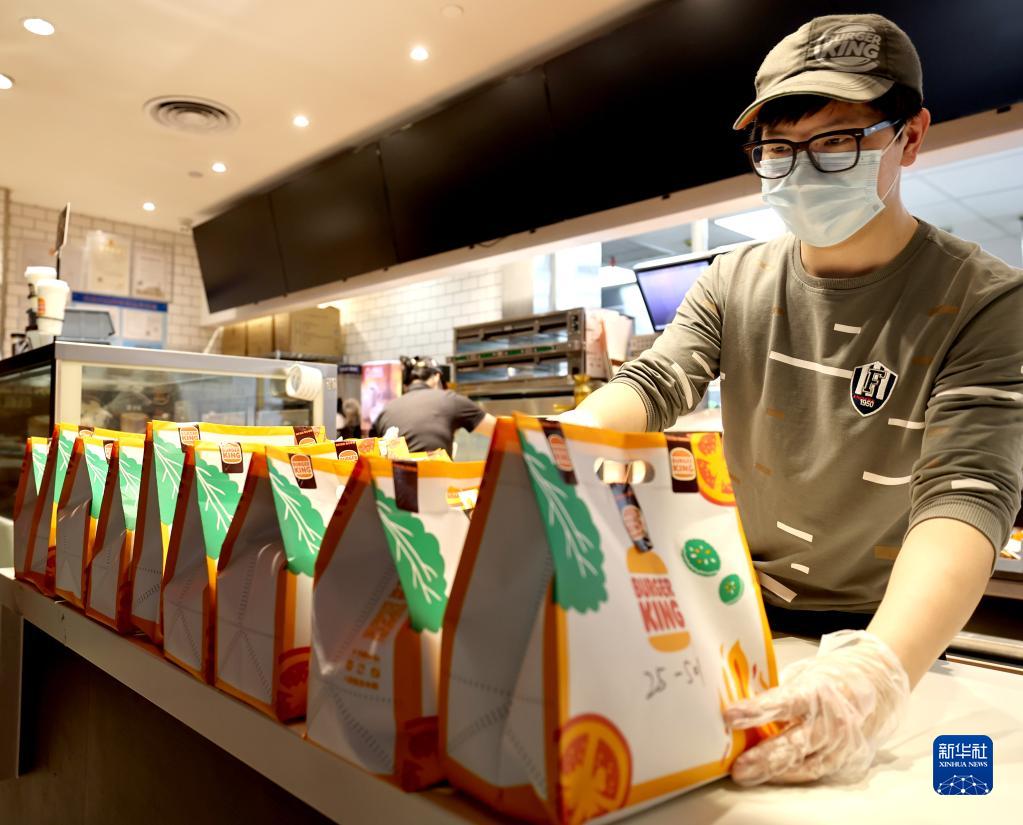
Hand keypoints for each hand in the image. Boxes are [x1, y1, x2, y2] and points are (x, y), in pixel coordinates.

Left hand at [725, 630, 910, 784]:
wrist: (878, 682)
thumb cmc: (834, 674)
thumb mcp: (804, 673)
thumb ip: (778, 690)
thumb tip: (743, 701)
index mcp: (819, 690)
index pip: (784, 702)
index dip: (756, 710)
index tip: (730, 716)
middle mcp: (831, 720)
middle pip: (794, 742)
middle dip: (763, 757)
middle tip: (738, 766)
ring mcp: (840, 742)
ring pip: (804, 763)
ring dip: (774, 771)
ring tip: (747, 775)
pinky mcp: (844, 756)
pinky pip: (814, 769)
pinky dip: (791, 774)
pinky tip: (770, 775)